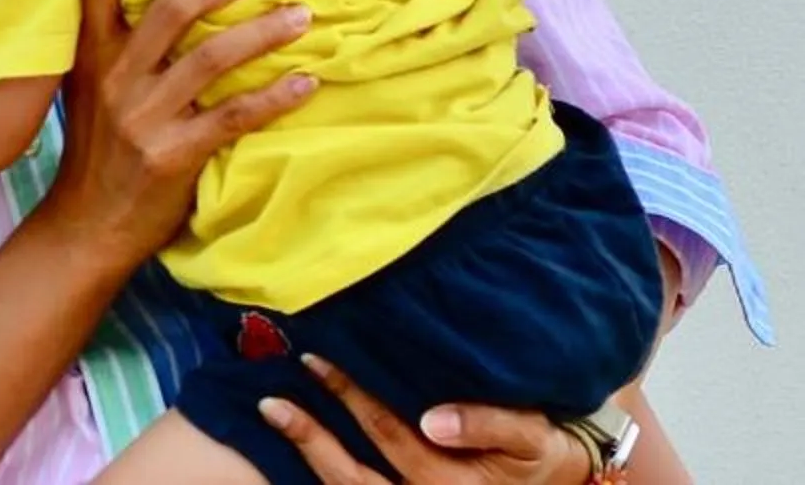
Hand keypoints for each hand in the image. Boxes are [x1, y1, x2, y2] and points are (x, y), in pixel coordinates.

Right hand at [37, 0, 315, 266]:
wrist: (89, 223)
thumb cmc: (98, 148)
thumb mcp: (90, 87)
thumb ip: (119, 45)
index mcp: (89, 54)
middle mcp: (114, 77)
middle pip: (171, 9)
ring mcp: (143, 117)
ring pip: (210, 58)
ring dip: (262, 33)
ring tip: (302, 17)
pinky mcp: (174, 155)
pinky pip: (233, 117)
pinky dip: (274, 97)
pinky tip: (306, 83)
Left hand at [263, 356, 596, 483]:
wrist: (562, 483)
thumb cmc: (539, 454)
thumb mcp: (529, 436)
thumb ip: (486, 423)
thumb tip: (432, 420)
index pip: (391, 436)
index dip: (352, 398)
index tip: (316, 360)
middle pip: (354, 477)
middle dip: (310, 438)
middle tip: (271, 400)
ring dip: (308, 455)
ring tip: (273, 414)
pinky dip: (324, 471)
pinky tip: (297, 442)